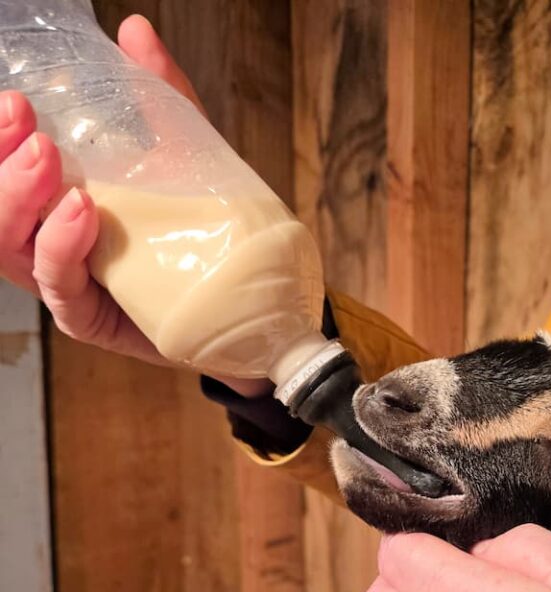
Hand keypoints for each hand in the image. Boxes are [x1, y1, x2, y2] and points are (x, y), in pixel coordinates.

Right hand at [0, 16, 266, 396]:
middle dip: (2, 162)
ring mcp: (67, 284)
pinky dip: (61, 245)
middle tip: (28, 126)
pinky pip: (60, 285)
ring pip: (13, 245)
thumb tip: (134, 30)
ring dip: (21, 198)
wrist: (243, 309)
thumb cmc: (202, 237)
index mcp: (58, 203)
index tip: (18, 100)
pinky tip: (80, 211)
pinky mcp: (89, 320)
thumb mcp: (185, 157)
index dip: (0, 137)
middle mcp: (51, 242)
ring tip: (48, 161)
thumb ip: (160, 99)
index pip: (8, 169)